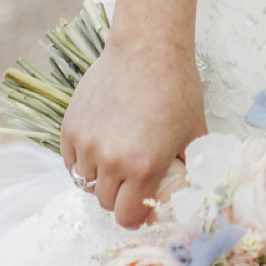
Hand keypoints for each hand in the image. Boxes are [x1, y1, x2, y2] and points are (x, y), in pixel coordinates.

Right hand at [60, 35, 205, 227]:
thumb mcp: (194, 131)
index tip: (140, 208)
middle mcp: (112, 161)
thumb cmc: (176, 87)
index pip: (127, 217)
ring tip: (117, 157)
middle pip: (106, 202)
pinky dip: (84, 159)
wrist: (147, 48)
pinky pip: (72, 160)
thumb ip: (192, 165)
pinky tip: (102, 143)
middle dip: (119, 197)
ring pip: (86, 182)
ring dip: (101, 177)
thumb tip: (194, 188)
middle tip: (132, 180)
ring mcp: (87, 144)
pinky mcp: (71, 128)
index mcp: (144, 167)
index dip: (135, 216)